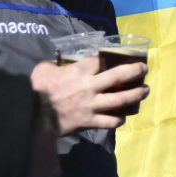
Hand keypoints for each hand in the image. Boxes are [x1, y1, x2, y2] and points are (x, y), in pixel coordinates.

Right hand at [30, 57, 149, 134]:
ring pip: (120, 100)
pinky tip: (123, 117)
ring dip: (135, 95)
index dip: (115, 56)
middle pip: (118, 76)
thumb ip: (55, 63)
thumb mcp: (43, 69)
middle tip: (144, 69)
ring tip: (144, 91)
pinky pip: (109, 122)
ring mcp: (91, 105)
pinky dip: (118, 120)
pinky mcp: (89, 121)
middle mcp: (89, 87)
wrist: (30, 115)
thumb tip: (59, 61)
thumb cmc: (36, 90)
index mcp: (79, 72)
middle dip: (134, 71)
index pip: (102, 60)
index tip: (124, 55)